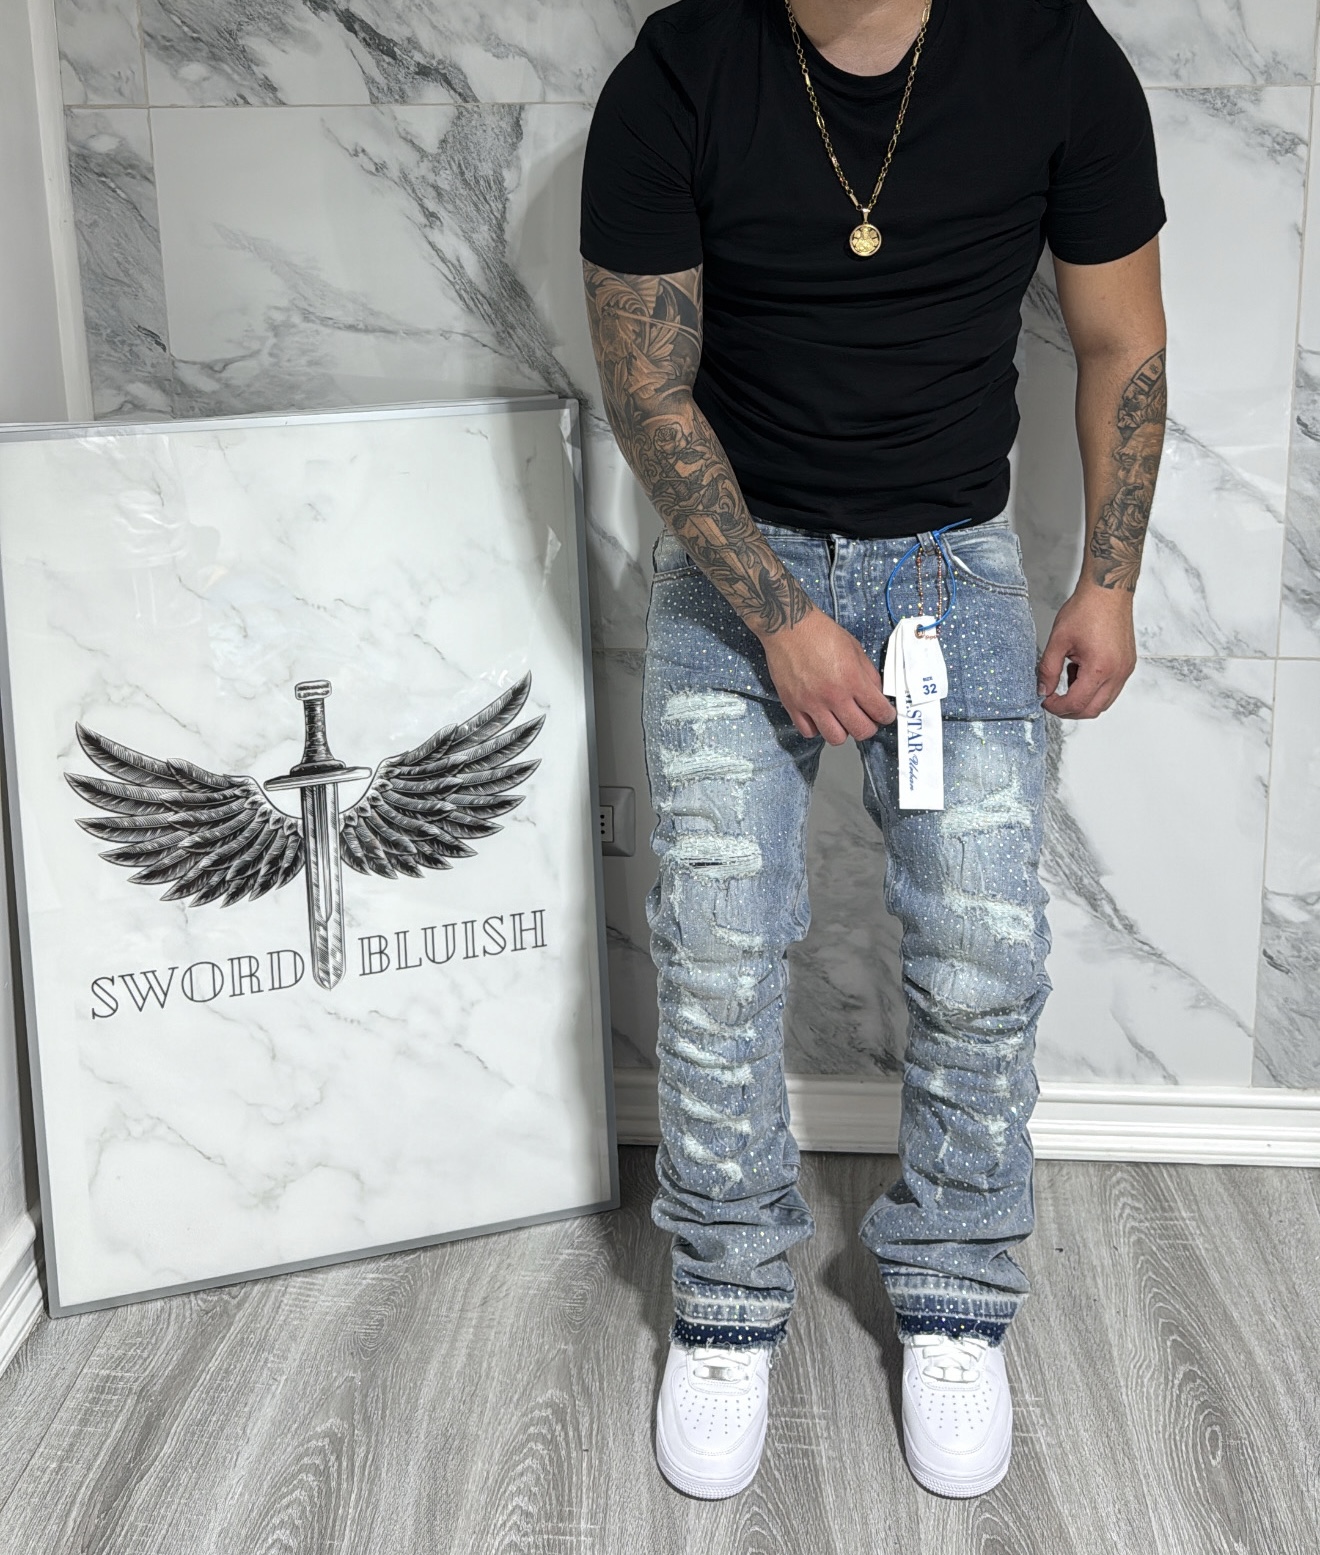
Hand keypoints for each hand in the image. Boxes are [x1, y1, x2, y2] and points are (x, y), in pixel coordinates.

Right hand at [760, 607, 894, 744]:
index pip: (879, 711)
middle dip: (869, 727)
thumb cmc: (822, 634)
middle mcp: (833, 695)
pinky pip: (809, 732)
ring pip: (835, 738)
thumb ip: (869, 674)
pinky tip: (820, 716)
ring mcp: (811, 703)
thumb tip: (877, 695)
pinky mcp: (792, 705)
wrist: (788, 627)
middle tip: (866, 719)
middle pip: (861, 731)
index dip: (887, 716)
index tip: (885, 714)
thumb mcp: (855, 648)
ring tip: (841, 719)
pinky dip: (817, 728)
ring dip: (843, 731)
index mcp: (852, 679)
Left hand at [1036, 584, 1136, 718]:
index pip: (1077, 704)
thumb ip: (1048, 670)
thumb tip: (1043, 690)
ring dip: (1083, 699)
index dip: (1057, 707)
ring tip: (1068, 675)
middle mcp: (1118, 672)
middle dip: (1070, 710)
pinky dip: (1094, 687)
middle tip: (1053, 699)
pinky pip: (1111, 688)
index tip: (1045, 700)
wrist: (1108, 591)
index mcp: (1100, 668)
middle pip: (1093, 710)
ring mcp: (1126, 669)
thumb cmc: (1086, 609)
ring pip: (1104, 701)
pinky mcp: (1127, 664)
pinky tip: (1080, 669)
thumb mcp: (1058, 641)